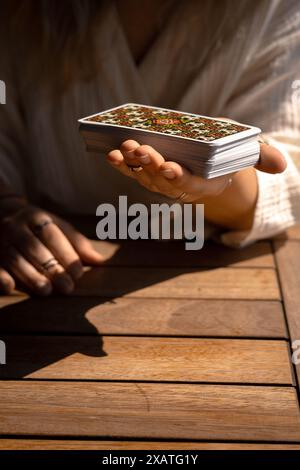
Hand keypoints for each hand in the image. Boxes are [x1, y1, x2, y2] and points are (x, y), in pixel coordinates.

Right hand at [0, 202, 102, 295]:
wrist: (0, 213)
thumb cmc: (38, 226)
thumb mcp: (58, 227)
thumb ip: (77, 243)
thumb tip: (100, 261)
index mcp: (36, 216)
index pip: (52, 235)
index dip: (66, 254)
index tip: (78, 273)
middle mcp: (16, 226)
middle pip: (34, 248)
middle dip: (52, 269)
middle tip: (67, 287)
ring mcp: (0, 239)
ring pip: (14, 258)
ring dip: (30, 276)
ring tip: (46, 291)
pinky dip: (0, 277)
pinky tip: (10, 287)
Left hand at [107, 139, 286, 202]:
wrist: (208, 162)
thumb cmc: (226, 156)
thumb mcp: (246, 153)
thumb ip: (261, 158)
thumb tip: (282, 165)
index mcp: (204, 185)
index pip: (191, 186)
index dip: (180, 179)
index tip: (171, 169)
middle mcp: (180, 187)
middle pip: (163, 181)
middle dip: (151, 166)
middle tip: (140, 149)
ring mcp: (162, 182)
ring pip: (144, 177)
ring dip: (131, 164)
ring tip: (120, 148)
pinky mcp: (148, 173)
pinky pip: (133, 170)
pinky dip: (121, 163)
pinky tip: (111, 152)